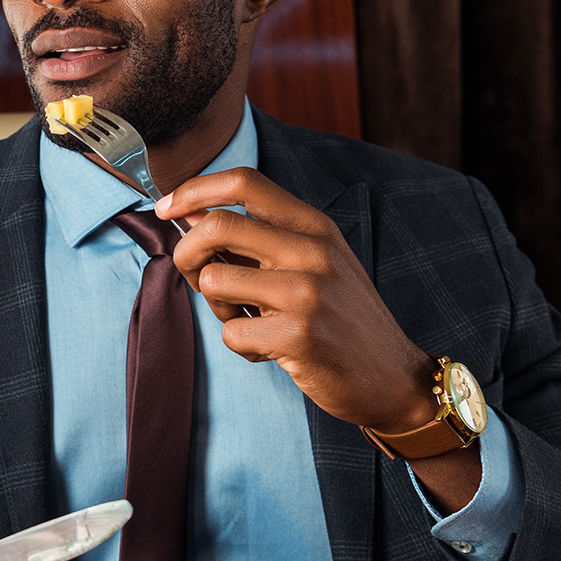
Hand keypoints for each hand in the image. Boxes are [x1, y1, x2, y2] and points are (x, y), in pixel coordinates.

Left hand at [156, 168, 482, 510]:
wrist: (394, 378)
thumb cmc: (342, 319)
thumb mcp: (313, 264)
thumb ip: (259, 239)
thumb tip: (190, 214)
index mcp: (315, 226)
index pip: (245, 182)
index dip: (194, 189)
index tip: (166, 207)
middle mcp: (314, 250)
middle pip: (217, 225)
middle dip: (186, 253)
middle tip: (195, 277)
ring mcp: (308, 292)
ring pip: (213, 281)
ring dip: (217, 308)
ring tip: (250, 320)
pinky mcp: (300, 335)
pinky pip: (231, 332)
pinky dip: (239, 346)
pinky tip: (270, 350)